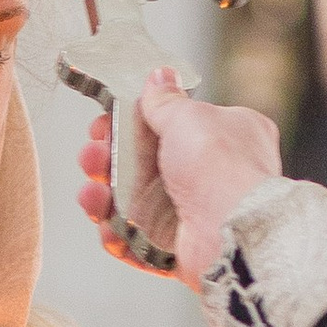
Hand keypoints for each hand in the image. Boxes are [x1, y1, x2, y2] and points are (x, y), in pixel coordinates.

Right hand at [78, 74, 286, 290]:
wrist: (232, 231)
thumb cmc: (220, 168)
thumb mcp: (189, 118)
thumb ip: (166, 101)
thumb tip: (159, 77)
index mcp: (222, 136)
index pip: (167, 125)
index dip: (131, 122)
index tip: (105, 120)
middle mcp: (207, 175)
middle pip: (141, 164)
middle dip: (108, 159)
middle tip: (94, 154)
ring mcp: (189, 214)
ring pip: (131, 204)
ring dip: (104, 196)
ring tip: (93, 192)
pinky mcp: (175, 248)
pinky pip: (135, 241)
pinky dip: (116, 234)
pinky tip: (106, 224)